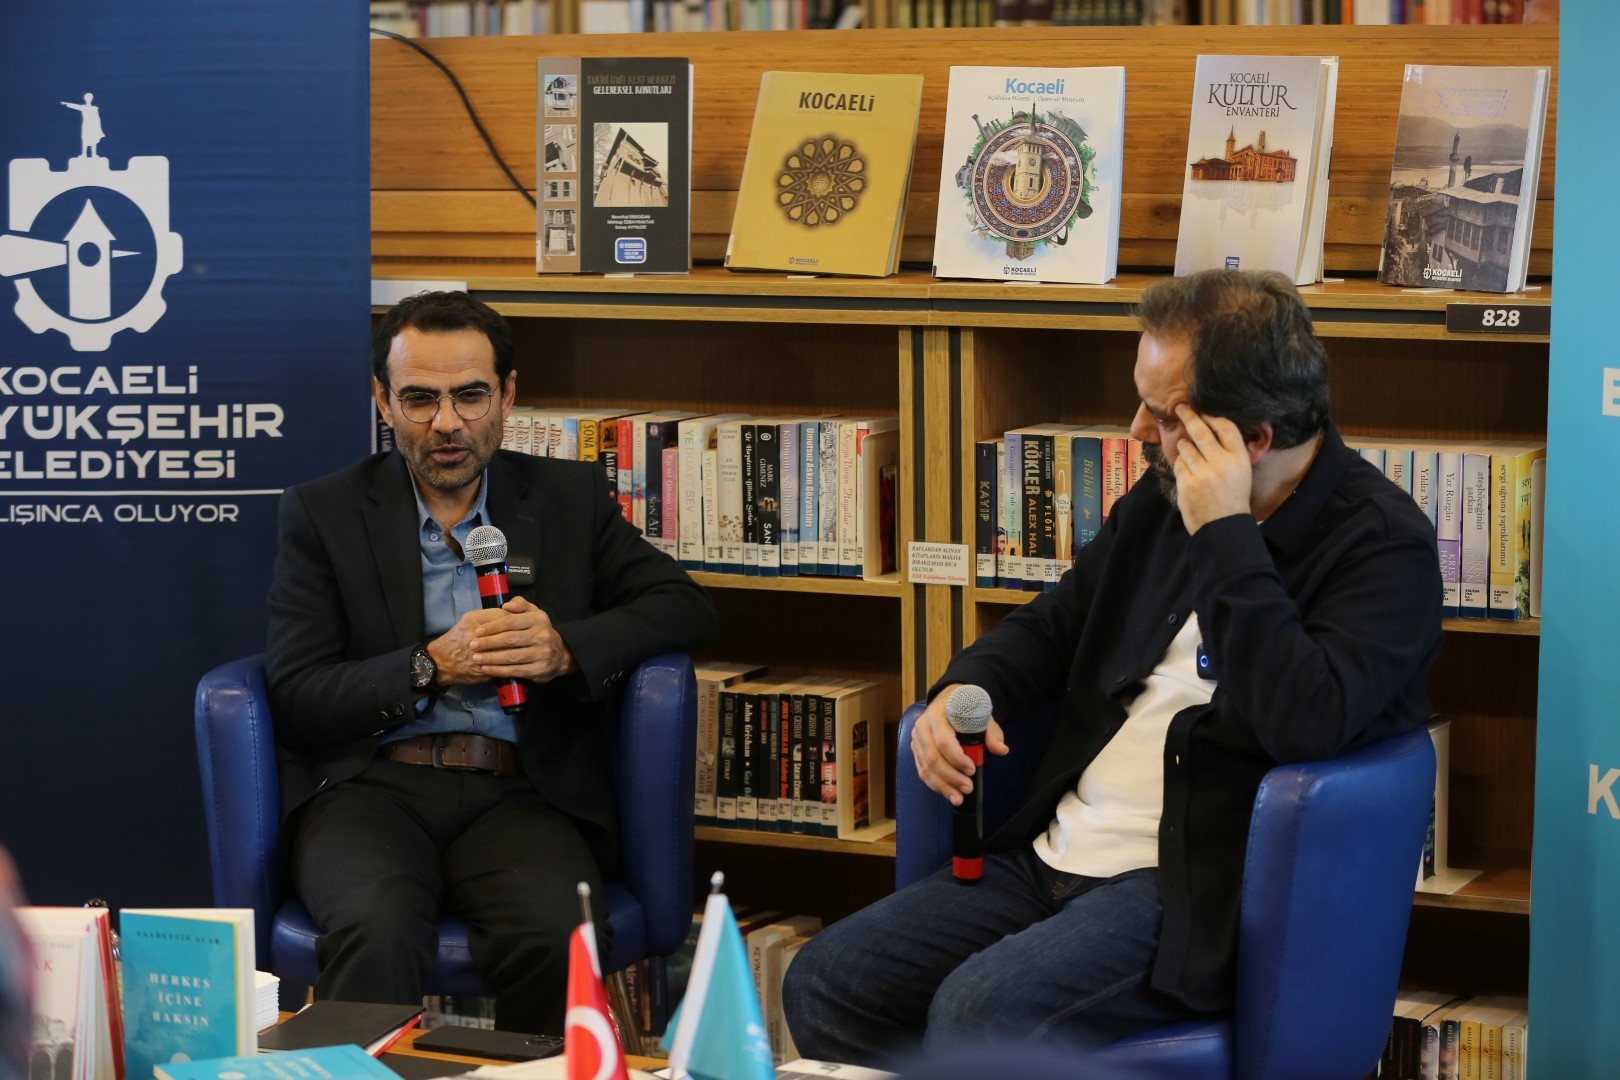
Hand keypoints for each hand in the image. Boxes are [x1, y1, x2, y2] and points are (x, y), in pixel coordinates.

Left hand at [471, 596, 576, 682]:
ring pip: (511, 656)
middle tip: (472, 645)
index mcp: (538, 620)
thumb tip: (506, 605)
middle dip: (488, 642)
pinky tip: (487, 668)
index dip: (493, 626)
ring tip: (476, 658)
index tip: (478, 631)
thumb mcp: (534, 613)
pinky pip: (515, 671)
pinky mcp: (539, 670)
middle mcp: (542, 636)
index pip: (511, 622)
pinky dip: (499, 670)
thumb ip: (520, 604)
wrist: (560, 654)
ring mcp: (541, 654)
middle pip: (510, 639)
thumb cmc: (539, 631)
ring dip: (491, 658)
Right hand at [910, 684, 1008, 807]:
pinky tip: (948, 793)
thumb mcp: (982, 715)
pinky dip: (935, 784)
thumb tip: (1002, 750)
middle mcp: (922, 726)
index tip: (972, 770)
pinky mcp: (916, 749)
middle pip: (933, 758)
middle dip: (951, 777)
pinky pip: (922, 771)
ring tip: (958, 798)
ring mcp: (917, 739)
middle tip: (968, 788)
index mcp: (938, 714)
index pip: (943, 741)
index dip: (957, 759)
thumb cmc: (966, 708)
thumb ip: (991, 733)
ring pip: (925, 768)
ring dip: (942, 785)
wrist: (948, 699)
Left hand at [1171, 405, 1252, 533]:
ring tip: (1186, 446)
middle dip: (1189, 417)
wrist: (1223, 526)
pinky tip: (1187, 469)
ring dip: (1184, 444)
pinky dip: (1180, 463)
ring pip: (1186, 447)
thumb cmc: (1233, 498)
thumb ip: (1229, 452)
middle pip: (1201, 432)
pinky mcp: (1186, 483)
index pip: (1226, 427)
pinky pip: (1179, 464)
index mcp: (1239, 458)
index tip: (1203, 411)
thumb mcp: (1242, 472)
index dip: (1212, 416)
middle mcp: (1221, 462)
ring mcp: (1202, 473)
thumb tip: (1212, 428)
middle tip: (1180, 408)